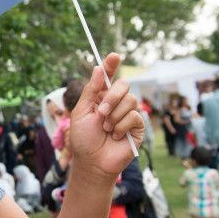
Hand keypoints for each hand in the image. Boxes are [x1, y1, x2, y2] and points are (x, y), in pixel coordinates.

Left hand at [69, 53, 143, 177]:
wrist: (92, 162)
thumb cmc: (84, 139)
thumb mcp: (81, 113)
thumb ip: (90, 91)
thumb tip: (97, 69)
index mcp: (101, 97)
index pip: (108, 77)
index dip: (111, 65)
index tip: (114, 56)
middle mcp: (116, 103)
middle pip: (124, 85)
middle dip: (112, 97)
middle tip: (100, 113)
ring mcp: (128, 114)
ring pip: (131, 100)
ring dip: (114, 116)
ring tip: (106, 129)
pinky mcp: (137, 126)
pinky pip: (135, 116)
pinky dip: (121, 126)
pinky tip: (115, 136)